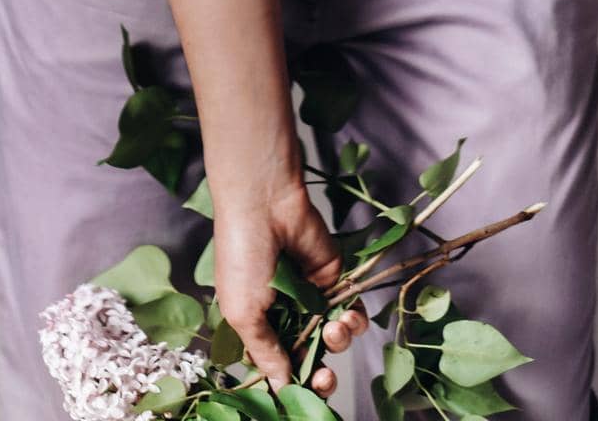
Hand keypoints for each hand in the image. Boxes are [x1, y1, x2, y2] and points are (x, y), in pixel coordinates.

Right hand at [211, 178, 370, 400]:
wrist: (264, 203)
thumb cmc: (242, 255)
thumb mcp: (243, 312)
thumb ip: (265, 351)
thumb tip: (281, 387)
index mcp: (257, 323)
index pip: (277, 365)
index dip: (291, 383)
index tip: (303, 394)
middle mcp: (285, 313)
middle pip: (309, 358)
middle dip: (320, 375)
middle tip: (324, 378)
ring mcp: (310, 295)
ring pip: (333, 338)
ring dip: (338, 342)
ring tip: (333, 330)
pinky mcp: (333, 278)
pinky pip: (351, 310)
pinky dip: (354, 321)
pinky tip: (347, 318)